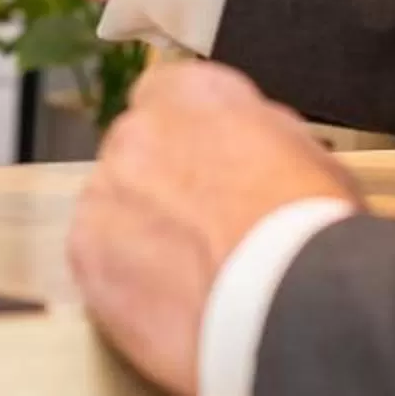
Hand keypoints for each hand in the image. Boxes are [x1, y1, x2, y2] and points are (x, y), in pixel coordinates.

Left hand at [70, 63, 362, 393]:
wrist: (284, 299)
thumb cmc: (309, 226)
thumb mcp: (306, 153)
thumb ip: (256, 135)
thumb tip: (246, 147)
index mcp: (192, 93)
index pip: (169, 95)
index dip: (190, 138)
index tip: (208, 168)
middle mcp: (137, 131)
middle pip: (137, 152)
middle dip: (161, 184)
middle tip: (202, 228)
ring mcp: (105, 191)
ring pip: (113, 206)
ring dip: (139, 231)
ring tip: (187, 274)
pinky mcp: (85, 253)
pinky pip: (96, 257)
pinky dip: (123, 278)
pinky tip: (165, 302)